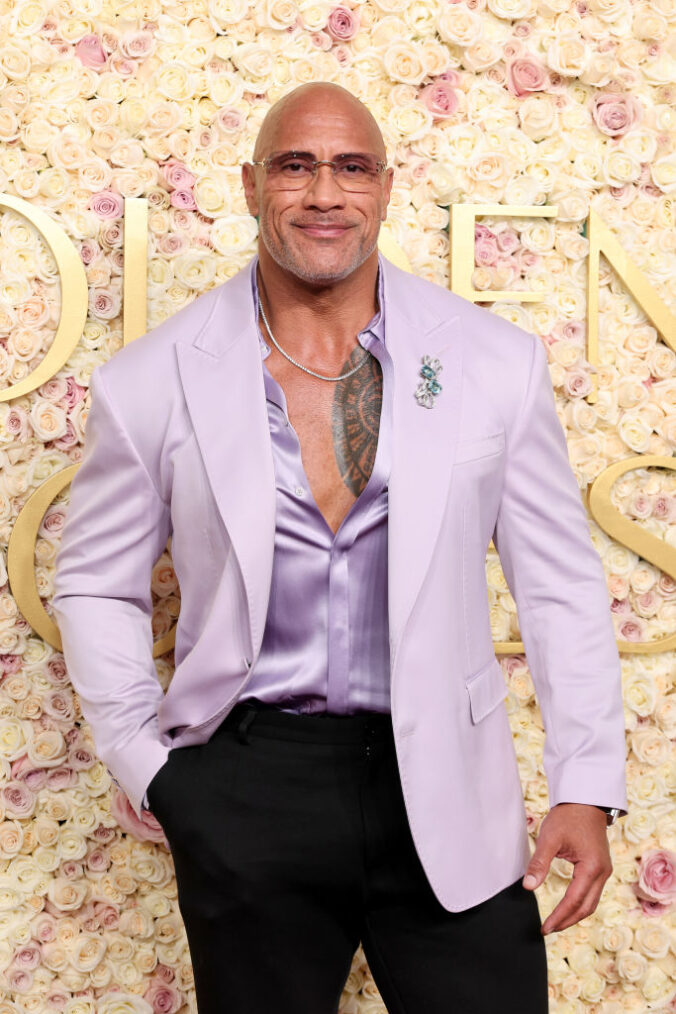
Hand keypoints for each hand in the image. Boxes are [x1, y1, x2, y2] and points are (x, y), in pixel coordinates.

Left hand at [522, 802, 612, 934]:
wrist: (585, 800)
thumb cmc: (567, 817)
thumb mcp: (549, 838)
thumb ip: (539, 863)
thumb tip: (528, 887)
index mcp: (592, 867)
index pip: (574, 901)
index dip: (559, 917)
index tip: (545, 928)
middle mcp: (603, 872)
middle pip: (586, 907)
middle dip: (567, 921)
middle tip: (548, 929)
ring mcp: (605, 870)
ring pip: (591, 902)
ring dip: (575, 915)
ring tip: (556, 922)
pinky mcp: (601, 867)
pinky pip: (592, 892)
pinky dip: (580, 903)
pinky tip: (567, 906)